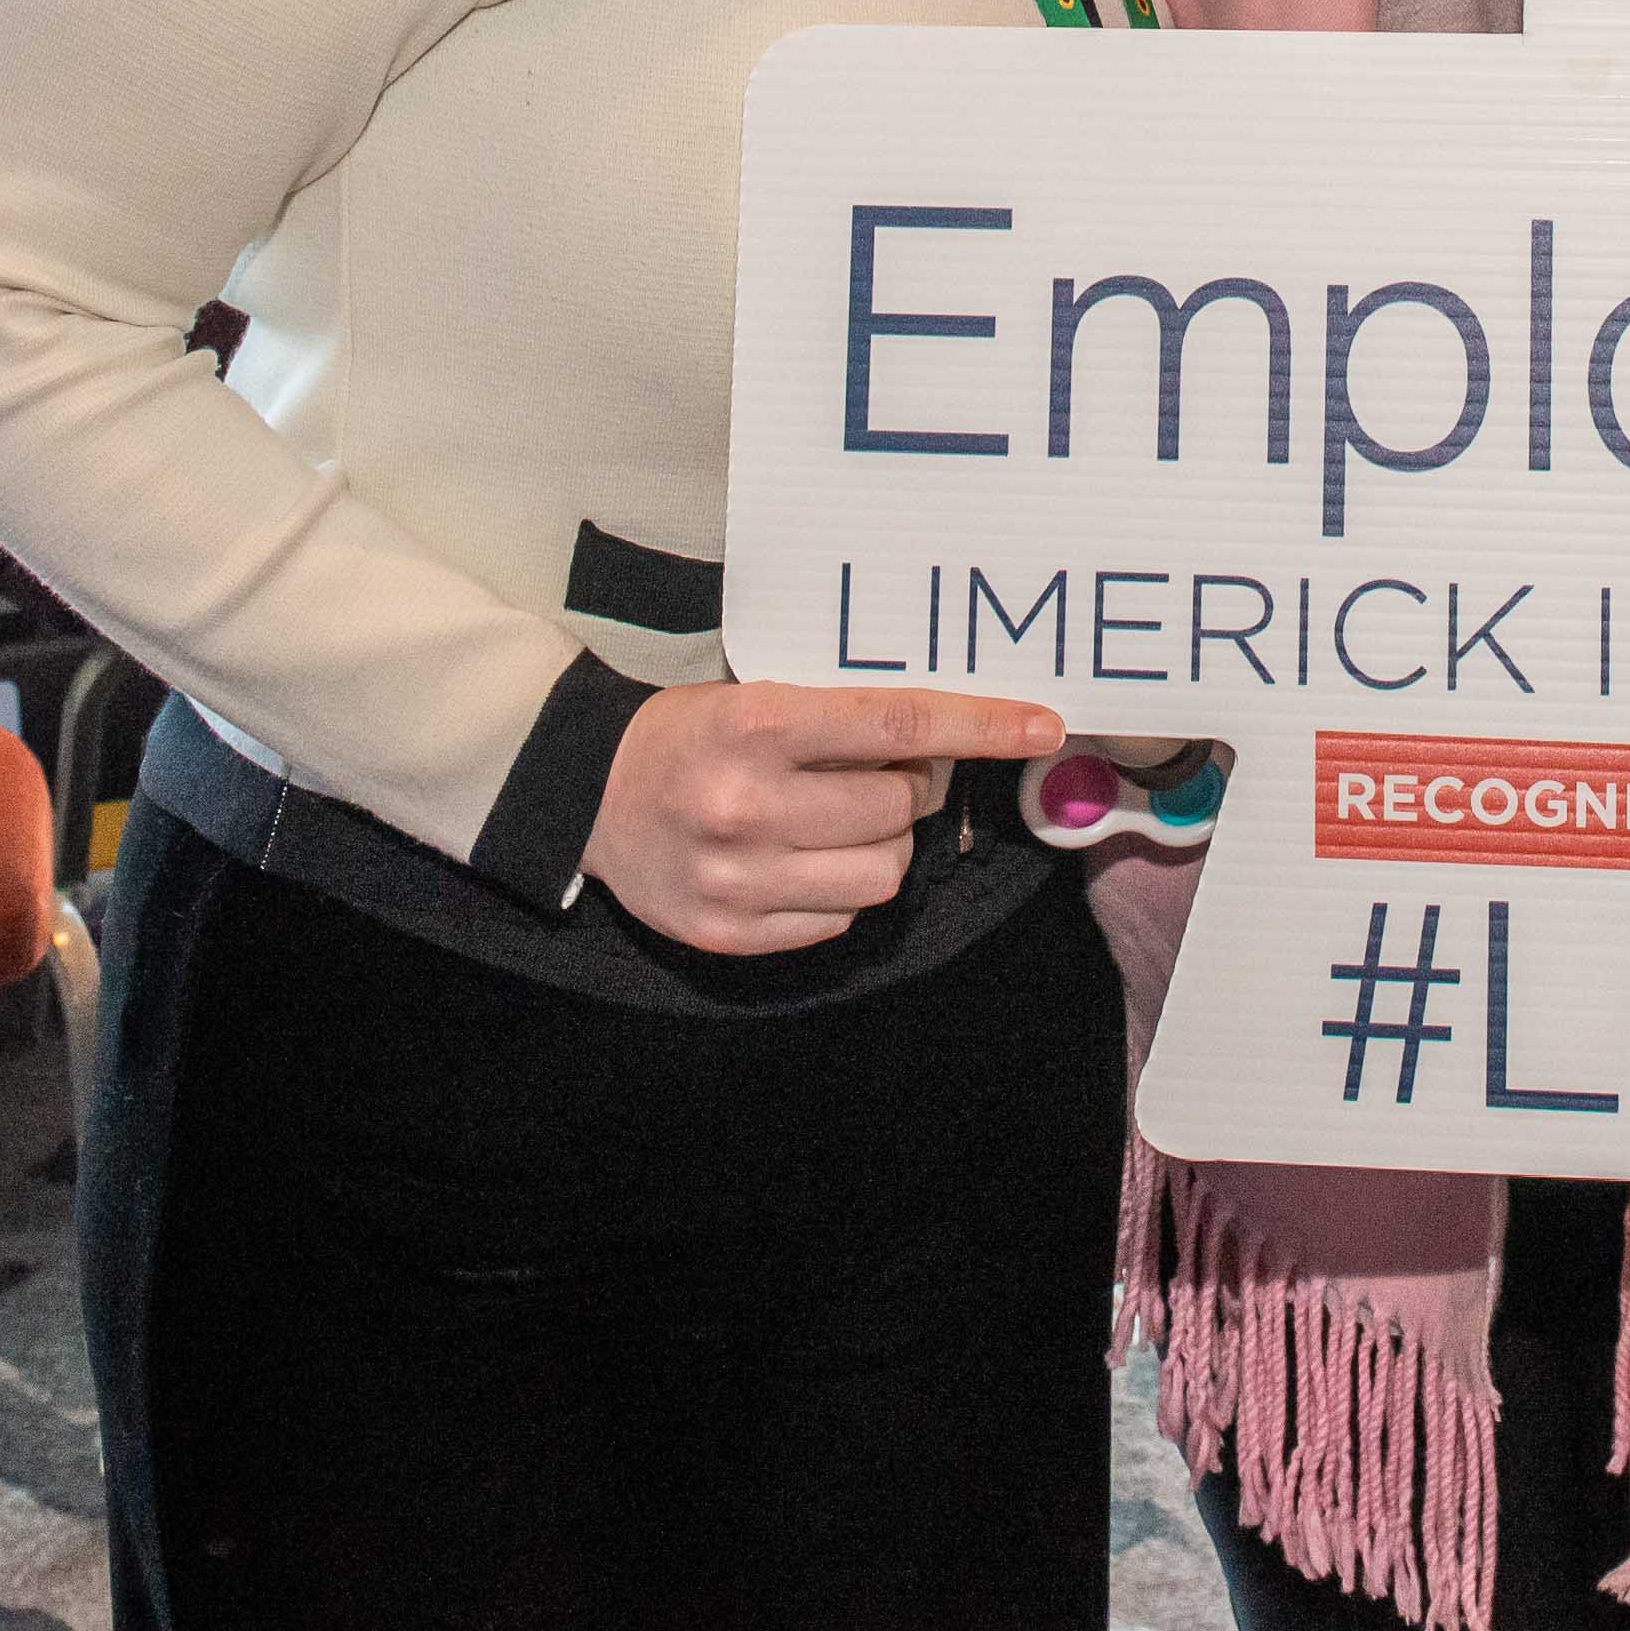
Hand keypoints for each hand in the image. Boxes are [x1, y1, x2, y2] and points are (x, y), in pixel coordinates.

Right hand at [580, 681, 1060, 954]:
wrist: (587, 794)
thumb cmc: (689, 734)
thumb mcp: (756, 697)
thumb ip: (841, 721)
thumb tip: (946, 744)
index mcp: (758, 725)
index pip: (899, 724)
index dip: (981, 726)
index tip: (1042, 723)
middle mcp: (749, 803)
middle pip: (897, 806)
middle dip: (905, 789)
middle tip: (871, 775)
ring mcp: (740, 877)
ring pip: (882, 873)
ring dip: (880, 845)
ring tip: (836, 822)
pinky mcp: (730, 933)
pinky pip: (840, 919)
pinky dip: (841, 890)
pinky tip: (801, 861)